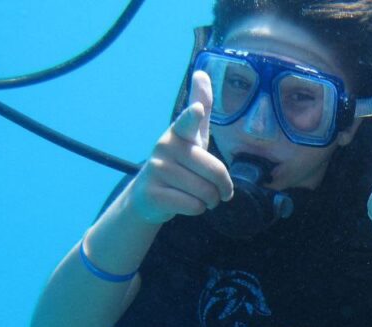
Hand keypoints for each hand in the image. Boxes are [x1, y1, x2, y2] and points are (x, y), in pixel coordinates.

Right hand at [126, 70, 233, 225]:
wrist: (148, 197)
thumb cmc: (179, 164)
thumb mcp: (192, 137)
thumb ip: (200, 107)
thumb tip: (202, 72)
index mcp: (179, 134)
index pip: (188, 123)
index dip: (193, 116)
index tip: (196, 110)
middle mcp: (165, 148)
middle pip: (214, 172)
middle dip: (222, 188)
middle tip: (216, 190)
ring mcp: (157, 171)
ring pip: (206, 193)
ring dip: (210, 201)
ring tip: (201, 197)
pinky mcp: (153, 194)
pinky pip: (193, 206)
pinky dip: (198, 210)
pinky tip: (187, 204)